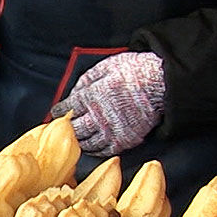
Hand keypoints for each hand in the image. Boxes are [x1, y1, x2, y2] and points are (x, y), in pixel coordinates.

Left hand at [50, 51, 165, 156]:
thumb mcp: (106, 66)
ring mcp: (111, 130)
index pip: (68, 107)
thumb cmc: (134, 71)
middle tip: (64, 128)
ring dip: (79, 141)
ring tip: (76, 138)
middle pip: (74, 128)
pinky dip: (95, 150)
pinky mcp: (124, 140)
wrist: (160, 84)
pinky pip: (104, 150)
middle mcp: (98, 116)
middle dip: (67, 128)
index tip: (56, 112)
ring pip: (87, 142)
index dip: (59, 110)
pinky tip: (92, 147)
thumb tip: (73, 92)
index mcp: (91, 96)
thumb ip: (86, 80)